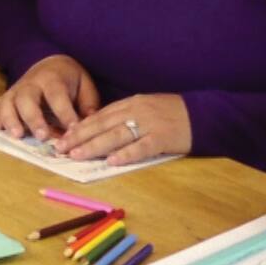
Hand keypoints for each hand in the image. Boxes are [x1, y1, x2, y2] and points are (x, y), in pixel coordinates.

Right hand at [0, 55, 99, 141]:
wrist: (49, 63)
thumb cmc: (69, 79)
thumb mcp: (84, 84)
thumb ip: (88, 103)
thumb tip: (90, 124)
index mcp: (52, 79)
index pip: (57, 96)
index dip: (65, 113)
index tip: (73, 130)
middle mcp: (31, 84)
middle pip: (27, 99)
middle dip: (34, 118)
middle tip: (42, 136)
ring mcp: (15, 91)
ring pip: (8, 103)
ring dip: (11, 119)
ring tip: (18, 135)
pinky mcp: (6, 98)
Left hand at [52, 93, 191, 166]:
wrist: (204, 114)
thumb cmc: (174, 113)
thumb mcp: (147, 107)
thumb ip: (125, 116)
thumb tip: (100, 130)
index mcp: (132, 103)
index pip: (100, 115)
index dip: (80, 127)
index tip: (63, 137)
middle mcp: (137, 111)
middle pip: (103, 124)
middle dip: (80, 137)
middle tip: (61, 148)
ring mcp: (150, 124)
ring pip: (116, 135)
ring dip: (95, 146)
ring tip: (77, 155)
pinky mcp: (163, 138)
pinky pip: (141, 147)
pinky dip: (125, 154)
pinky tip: (112, 161)